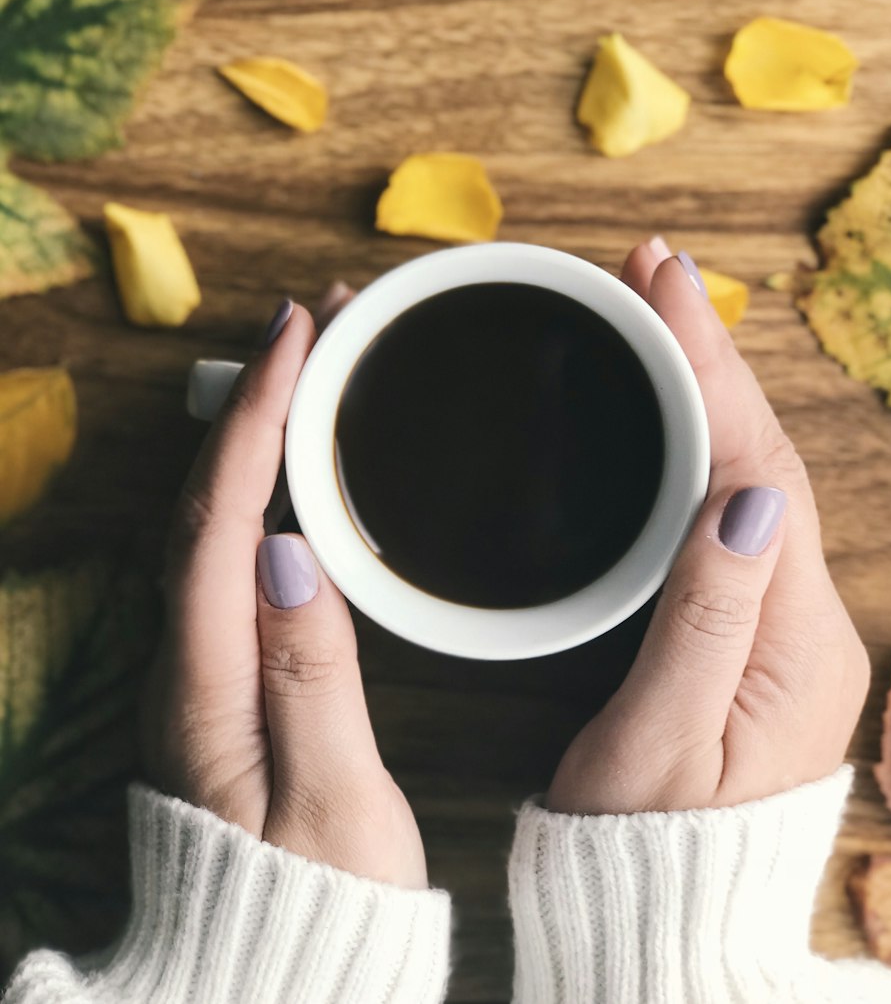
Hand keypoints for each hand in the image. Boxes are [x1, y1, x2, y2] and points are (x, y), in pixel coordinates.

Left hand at [143, 288, 427, 887]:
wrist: (271, 988)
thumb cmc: (315, 913)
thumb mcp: (333, 805)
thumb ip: (310, 676)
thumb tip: (289, 552)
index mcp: (209, 687)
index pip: (223, 518)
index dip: (259, 417)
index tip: (298, 335)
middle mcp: (186, 668)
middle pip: (205, 502)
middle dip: (255, 400)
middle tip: (316, 325)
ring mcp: (197, 674)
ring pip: (212, 524)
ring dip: (255, 436)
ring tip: (312, 372)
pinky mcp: (220, 684)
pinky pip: (227, 558)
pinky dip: (258, 491)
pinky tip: (296, 474)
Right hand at [547, 239, 870, 814]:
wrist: (666, 919)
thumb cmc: (647, 847)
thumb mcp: (661, 741)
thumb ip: (706, 618)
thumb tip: (747, 495)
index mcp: (793, 639)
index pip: (756, 468)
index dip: (710, 367)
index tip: (662, 282)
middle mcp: (802, 617)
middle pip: (762, 452)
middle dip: (709, 352)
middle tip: (652, 267)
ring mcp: (779, 620)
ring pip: (747, 471)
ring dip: (705, 384)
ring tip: (654, 309)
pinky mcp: (746, 624)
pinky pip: (726, 504)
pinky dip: (696, 438)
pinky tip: (666, 403)